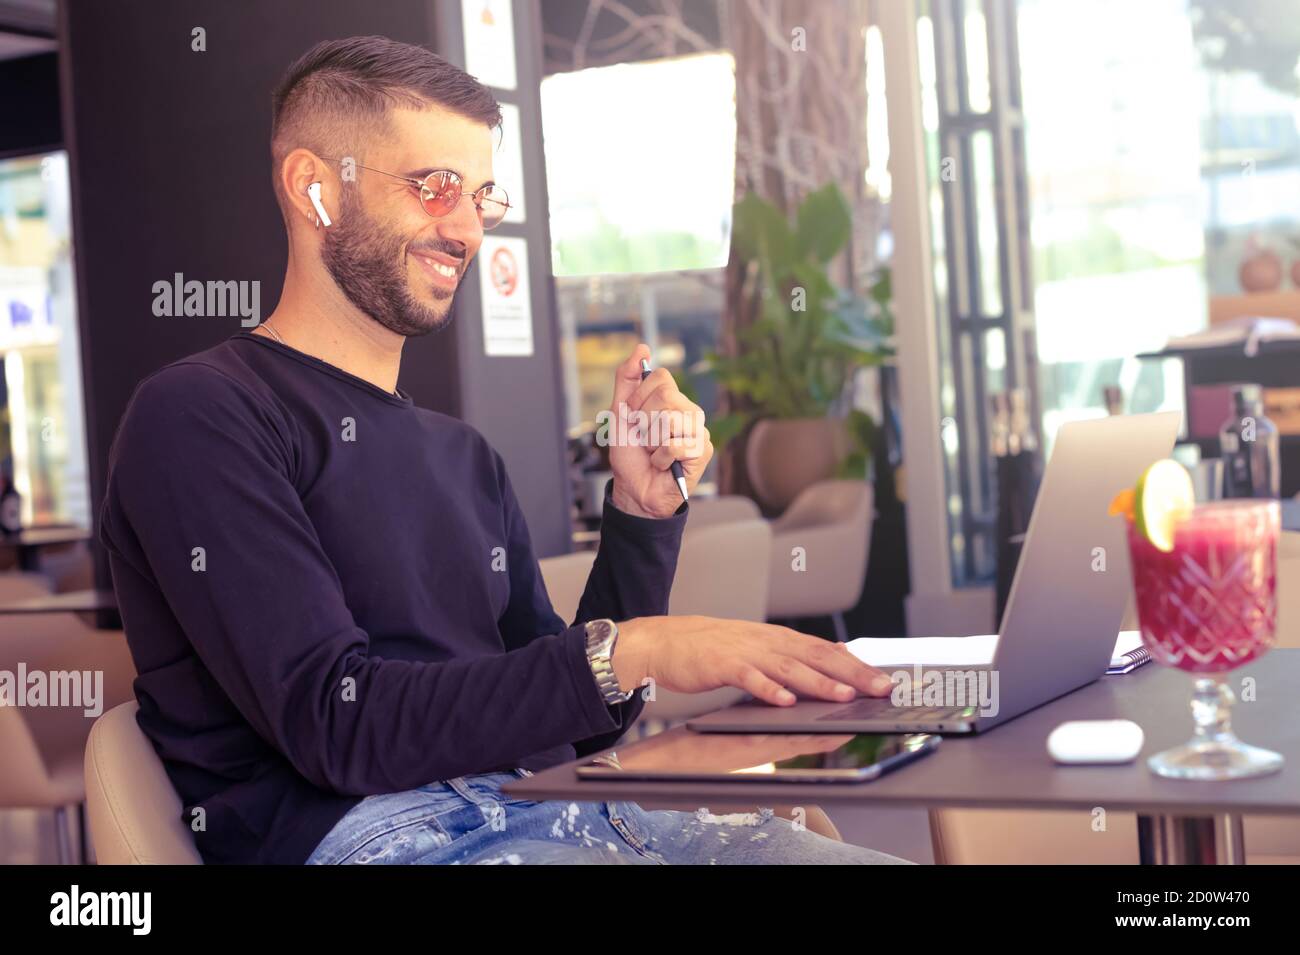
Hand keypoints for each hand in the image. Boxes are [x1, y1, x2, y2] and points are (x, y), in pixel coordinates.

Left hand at [605, 343, 711, 518]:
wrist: (634, 488)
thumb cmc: (630, 453)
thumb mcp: (619, 411)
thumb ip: (626, 378)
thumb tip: (643, 347)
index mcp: (672, 398)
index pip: (661, 377)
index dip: (639, 397)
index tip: (633, 417)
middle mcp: (689, 410)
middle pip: (666, 396)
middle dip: (643, 420)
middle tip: (644, 438)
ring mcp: (699, 430)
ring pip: (670, 419)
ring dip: (651, 441)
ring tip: (653, 451)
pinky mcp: (703, 451)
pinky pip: (676, 444)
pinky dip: (660, 457)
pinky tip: (662, 464)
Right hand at [610, 615, 895, 705]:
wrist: (664, 640)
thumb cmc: (711, 649)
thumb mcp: (757, 648)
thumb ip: (790, 655)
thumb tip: (833, 658)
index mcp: (778, 639)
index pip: (826, 650)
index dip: (857, 665)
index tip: (884, 680)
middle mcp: (767, 641)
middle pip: (817, 656)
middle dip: (852, 673)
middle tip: (880, 689)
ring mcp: (745, 651)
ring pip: (789, 667)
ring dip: (818, 683)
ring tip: (844, 697)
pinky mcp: (721, 664)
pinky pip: (749, 677)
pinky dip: (768, 689)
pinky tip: (785, 702)